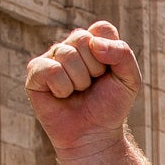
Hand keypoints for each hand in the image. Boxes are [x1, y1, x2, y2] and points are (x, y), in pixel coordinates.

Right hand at [25, 22, 141, 157]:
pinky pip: (50, 70)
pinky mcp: (35, 74)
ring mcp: (51, 58)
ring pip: (67, 54)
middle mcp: (70, 46)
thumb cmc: (110, 106)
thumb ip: (122, 54)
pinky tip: (62, 96)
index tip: (109, 73)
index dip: (110, 53)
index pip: (102, 29)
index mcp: (92, 42)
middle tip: (92, 86)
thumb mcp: (130, 80)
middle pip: (83, 39)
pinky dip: (62, 88)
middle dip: (94, 68)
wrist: (94, 135)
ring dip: (79, 81)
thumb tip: (94, 43)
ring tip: (78, 92)